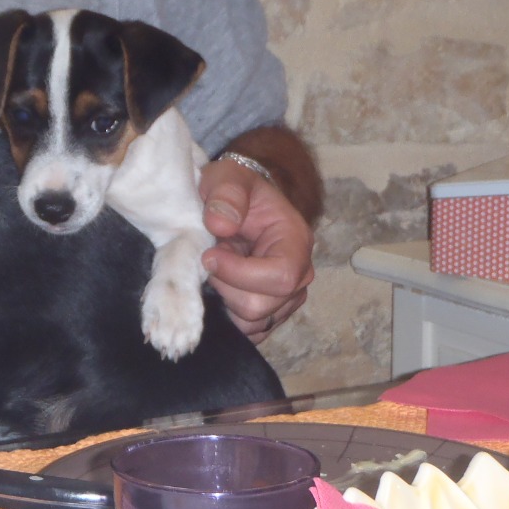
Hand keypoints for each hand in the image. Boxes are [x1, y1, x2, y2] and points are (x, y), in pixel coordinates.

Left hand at [199, 158, 314, 342]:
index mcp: (295, 243)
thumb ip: (226, 193)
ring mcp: (286, 298)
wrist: (241, 204)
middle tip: (211, 259)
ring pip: (252, 323)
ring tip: (218, 269)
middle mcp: (299, 276)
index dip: (239, 274)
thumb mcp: (227, 177)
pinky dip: (227, 314)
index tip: (210, 256)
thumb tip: (221, 224)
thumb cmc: (236, 190)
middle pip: (261, 307)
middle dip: (226, 287)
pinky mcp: (270, 312)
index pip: (280, 278)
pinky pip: (249, 331)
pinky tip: (219, 286)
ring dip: (224, 299)